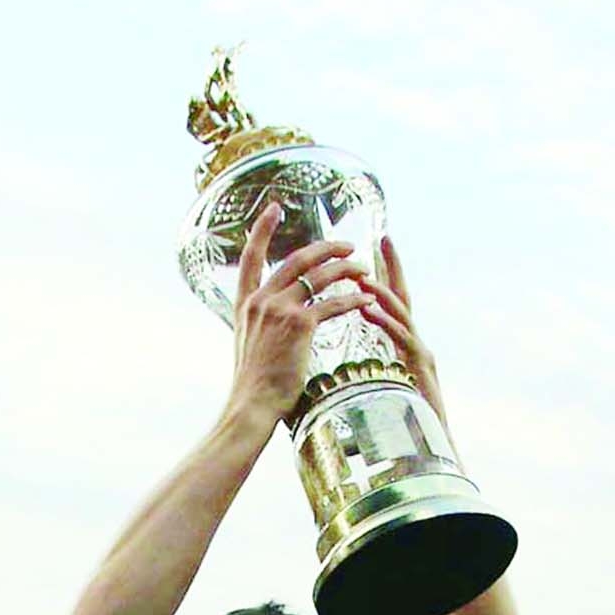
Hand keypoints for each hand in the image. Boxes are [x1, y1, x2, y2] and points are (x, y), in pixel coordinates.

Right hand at [229, 202, 372, 422]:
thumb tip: (272, 323)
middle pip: (297, 259)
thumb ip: (261, 325)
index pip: (250, 257)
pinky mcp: (300, 326)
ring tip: (364, 268)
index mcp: (246, 304)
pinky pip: (333, 304)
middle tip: (347, 245)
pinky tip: (368, 299)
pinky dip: (354, 299)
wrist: (252, 406)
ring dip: (345, 269)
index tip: (274, 208)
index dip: (262, 229)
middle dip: (326, 248)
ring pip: (319, 276)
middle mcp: (261, 300)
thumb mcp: (249, 346)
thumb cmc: (254, 387)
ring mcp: (279, 310)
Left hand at [360, 238, 451, 439]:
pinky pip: (403, 341)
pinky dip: (386, 322)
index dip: (382, 279)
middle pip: (404, 300)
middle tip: (382, 237)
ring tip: (366, 270)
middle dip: (393, 268)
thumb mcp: (381, 399)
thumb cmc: (404, 435)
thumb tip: (340, 379)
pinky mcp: (422, 372)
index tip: (369, 253)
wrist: (431, 460)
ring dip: (385, 290)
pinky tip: (369, 309)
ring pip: (404, 316)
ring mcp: (422, 358)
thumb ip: (370, 380)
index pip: (391, 308)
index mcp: (404, 351)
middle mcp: (416, 348)